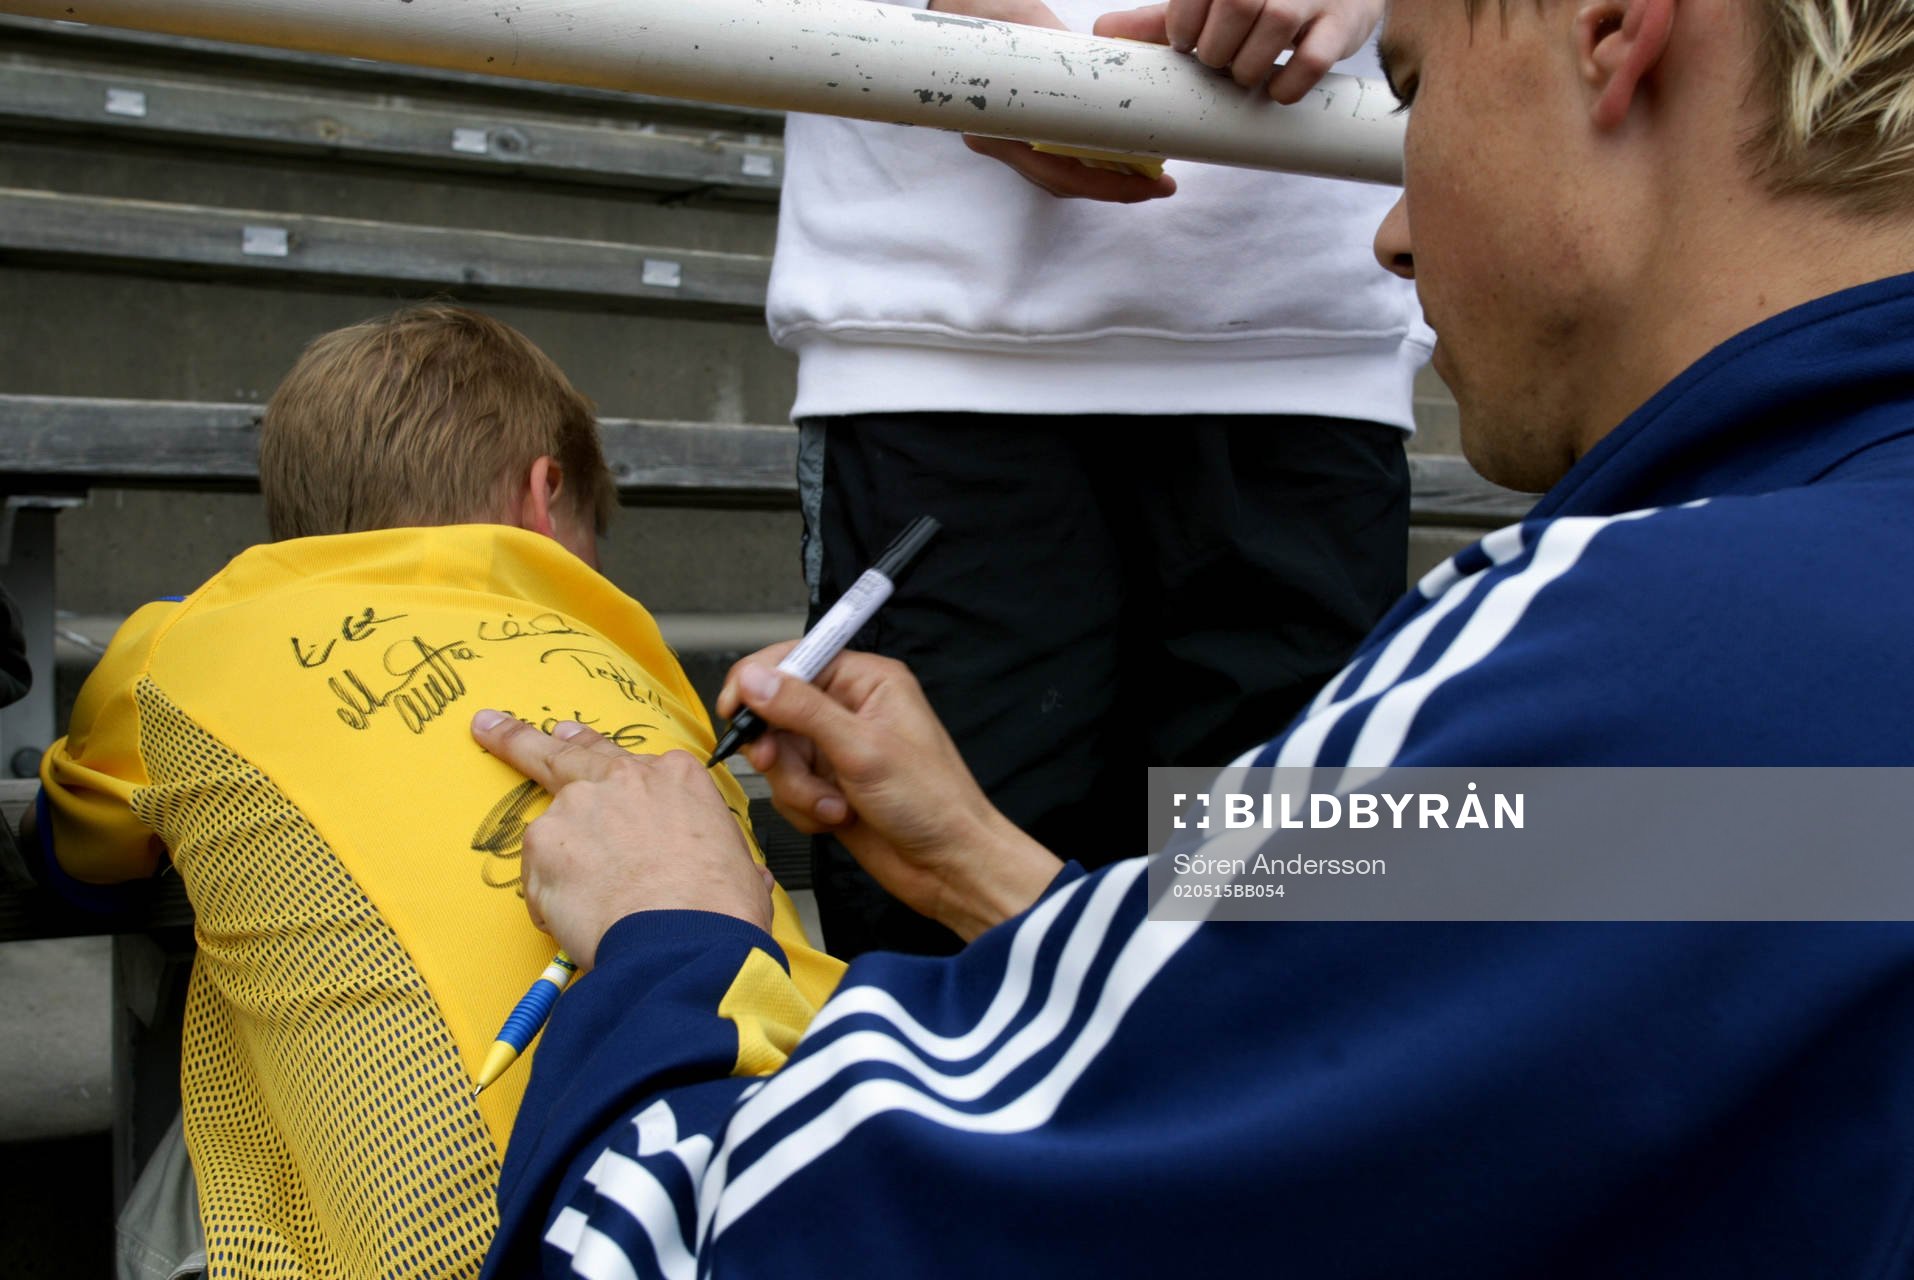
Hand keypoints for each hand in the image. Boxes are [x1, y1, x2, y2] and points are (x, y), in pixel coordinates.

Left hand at [469, 715, 773, 969]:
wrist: (684, 939)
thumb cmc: (719, 909)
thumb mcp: (742, 869)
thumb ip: (725, 859)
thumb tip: (746, 878)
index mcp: (677, 779)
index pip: (636, 764)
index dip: (608, 764)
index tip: (583, 753)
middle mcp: (624, 779)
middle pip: (566, 752)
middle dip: (525, 739)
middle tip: (495, 727)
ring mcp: (579, 806)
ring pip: (551, 827)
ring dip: (556, 856)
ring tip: (572, 892)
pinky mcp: (544, 842)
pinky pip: (538, 873)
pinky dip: (549, 898)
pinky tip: (575, 920)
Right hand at [717, 648, 1063, 940]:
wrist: (949, 864)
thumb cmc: (932, 801)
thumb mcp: (862, 749)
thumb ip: (802, 710)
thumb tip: (755, 679)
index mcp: (867, 681)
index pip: (795, 660)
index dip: (758, 681)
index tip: (734, 708)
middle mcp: (850, 709)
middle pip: (776, 712)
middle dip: (779, 750)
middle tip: (779, 764)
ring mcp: (837, 749)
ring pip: (778, 756)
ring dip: (797, 788)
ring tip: (833, 805)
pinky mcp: (829, 785)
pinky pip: (788, 788)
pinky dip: (805, 808)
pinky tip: (837, 818)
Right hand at [930, 0, 1178, 201]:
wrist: (953, 7)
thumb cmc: (984, 11)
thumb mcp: (1029, 24)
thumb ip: (1066, 53)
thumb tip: (1110, 74)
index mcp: (996, 124)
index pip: (1059, 172)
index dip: (1106, 185)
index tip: (1148, 185)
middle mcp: (998, 139)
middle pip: (1064, 181)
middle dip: (1115, 187)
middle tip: (1160, 186)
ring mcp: (1006, 137)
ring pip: (1059, 174)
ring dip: (1105, 177)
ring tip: (1149, 173)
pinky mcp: (1017, 128)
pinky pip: (1055, 156)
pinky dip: (1089, 159)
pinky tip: (1119, 153)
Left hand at [1095, 0, 1380, 102]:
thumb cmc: (1262, 2)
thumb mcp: (1212, 3)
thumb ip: (1162, 18)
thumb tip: (1103, 31)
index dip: (1182, 26)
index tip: (1185, 46)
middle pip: (1235, 5)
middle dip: (1216, 50)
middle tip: (1217, 63)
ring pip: (1274, 28)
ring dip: (1248, 68)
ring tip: (1243, 76)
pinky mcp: (1343, 24)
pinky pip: (1313, 60)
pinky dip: (1288, 84)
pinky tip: (1276, 90)